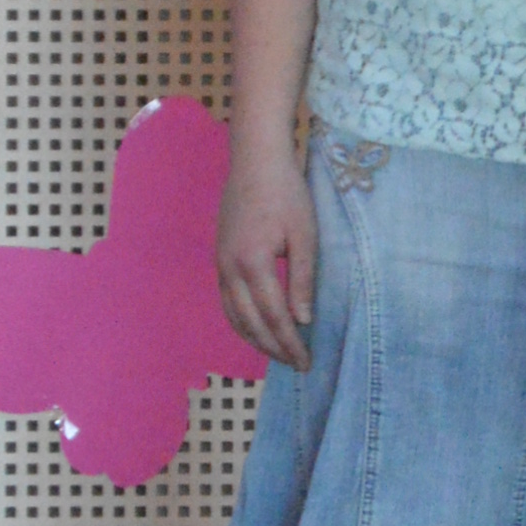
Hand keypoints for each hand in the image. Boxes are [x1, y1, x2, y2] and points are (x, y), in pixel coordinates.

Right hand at [219, 149, 316, 373]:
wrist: (255, 161)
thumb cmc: (287, 193)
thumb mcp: (305, 235)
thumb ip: (303, 279)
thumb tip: (303, 320)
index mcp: (254, 263)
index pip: (274, 316)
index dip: (290, 342)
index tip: (306, 362)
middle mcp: (230, 269)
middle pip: (251, 322)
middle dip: (274, 348)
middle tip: (296, 365)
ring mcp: (220, 264)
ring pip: (233, 316)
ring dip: (255, 339)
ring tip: (278, 354)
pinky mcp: (219, 258)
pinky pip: (226, 301)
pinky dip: (241, 321)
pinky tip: (256, 328)